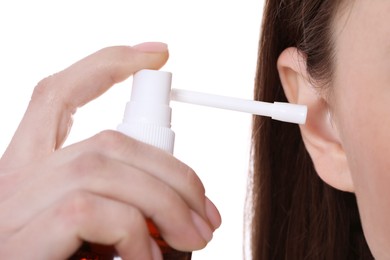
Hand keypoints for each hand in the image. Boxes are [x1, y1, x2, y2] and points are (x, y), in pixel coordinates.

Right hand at [0, 42, 220, 259]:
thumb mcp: (94, 228)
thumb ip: (125, 203)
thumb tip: (180, 207)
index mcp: (32, 165)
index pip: (60, 94)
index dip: (105, 64)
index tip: (155, 55)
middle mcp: (17, 175)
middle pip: (107, 139)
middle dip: (173, 170)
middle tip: (206, 212)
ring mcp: (14, 203)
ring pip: (104, 166)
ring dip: (165, 201)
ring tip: (194, 237)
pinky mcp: (20, 237)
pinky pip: (91, 209)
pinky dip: (134, 232)